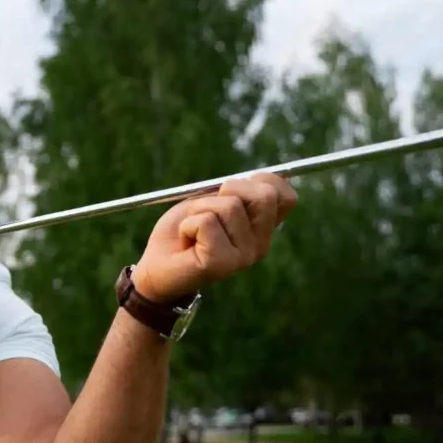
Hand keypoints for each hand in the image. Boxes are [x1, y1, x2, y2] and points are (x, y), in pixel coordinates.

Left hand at [132, 173, 297, 302]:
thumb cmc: (183, 230)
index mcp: (262, 230)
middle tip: (209, 208)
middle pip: (265, 195)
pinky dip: (188, 224)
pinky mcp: (222, 263)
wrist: (156, 266)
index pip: (287, 197)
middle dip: (230, 189)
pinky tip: (187, 241)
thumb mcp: (212, 201)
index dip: (262, 180)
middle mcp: (260, 245)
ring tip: (192, 229)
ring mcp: (244, 257)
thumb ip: (236, 191)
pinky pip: (207, 222)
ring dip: (201, 209)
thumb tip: (258, 176)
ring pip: (230, 206)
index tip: (233, 189)